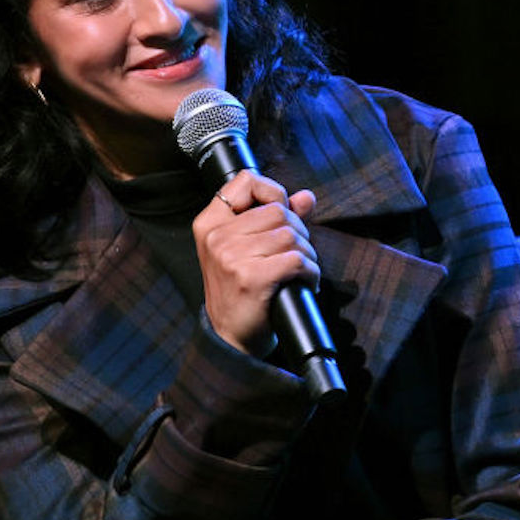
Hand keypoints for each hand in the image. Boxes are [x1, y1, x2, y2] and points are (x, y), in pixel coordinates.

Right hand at [193, 170, 318, 355]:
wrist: (230, 338)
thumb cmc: (239, 292)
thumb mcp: (247, 250)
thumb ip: (275, 219)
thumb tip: (306, 197)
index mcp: (209, 224)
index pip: (245, 181)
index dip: (273, 191)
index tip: (282, 211)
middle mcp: (217, 238)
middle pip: (277, 210)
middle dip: (298, 231)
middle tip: (297, 253)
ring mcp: (231, 257)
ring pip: (290, 235)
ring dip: (307, 254)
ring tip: (301, 270)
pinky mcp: (251, 278)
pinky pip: (296, 259)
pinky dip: (310, 271)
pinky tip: (305, 282)